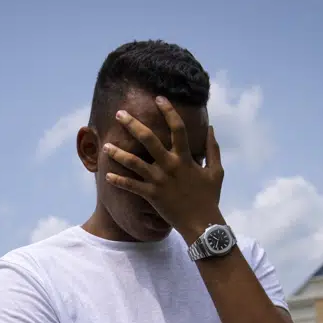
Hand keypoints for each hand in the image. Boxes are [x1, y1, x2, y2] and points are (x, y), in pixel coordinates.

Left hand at [103, 97, 224, 240]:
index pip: (177, 128)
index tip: (159, 98)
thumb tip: (211, 128)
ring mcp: (159, 180)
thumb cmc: (210, 197)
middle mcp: (170, 165)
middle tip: (120, 113)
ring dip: (118, 153)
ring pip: (134, 163)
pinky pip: (131, 186)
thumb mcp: (216, 171)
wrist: (202, 224)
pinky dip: (119, 181)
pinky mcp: (151, 195)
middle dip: (133, 124)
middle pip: (148, 139)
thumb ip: (213, 148)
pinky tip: (107, 176)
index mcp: (185, 158)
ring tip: (106, 146)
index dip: (168, 111)